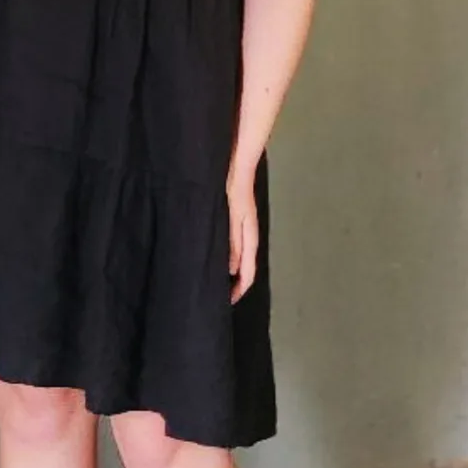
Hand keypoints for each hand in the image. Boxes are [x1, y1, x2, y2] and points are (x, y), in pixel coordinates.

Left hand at [227, 166, 258, 304]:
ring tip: (217, 280)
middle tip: (220, 296)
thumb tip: (232, 270)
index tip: (228, 303)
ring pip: (241, 257)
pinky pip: (235, 246)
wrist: (237, 164)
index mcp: (250, 237)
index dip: (239, 290)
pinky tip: (217, 255)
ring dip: (231, 272)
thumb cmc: (233, 189)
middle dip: (236, 285)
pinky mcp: (237, 220)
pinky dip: (228, 257)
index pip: (248, 272)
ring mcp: (244, 228)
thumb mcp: (230, 216)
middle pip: (246, 268)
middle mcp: (249, 236)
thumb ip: (232, 241)